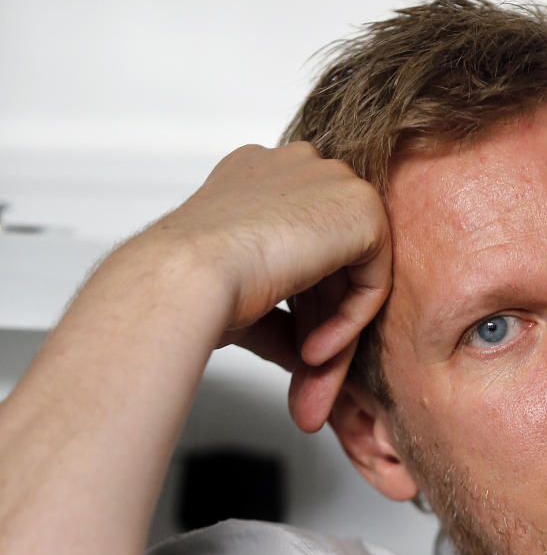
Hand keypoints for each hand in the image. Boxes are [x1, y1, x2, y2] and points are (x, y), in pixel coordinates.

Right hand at [0, 142, 390, 554]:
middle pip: (340, 259)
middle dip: (330, 326)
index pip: (309, 247)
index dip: (307, 311)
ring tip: (308, 375)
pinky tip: (313, 354)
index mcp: (253, 187)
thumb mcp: (235, 303)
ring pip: (360, 267)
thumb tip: (290, 342)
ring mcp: (315, 183)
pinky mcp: (345, 203)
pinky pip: (374, 266)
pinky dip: (350, 315)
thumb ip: (272, 300)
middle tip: (312, 381)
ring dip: (337, 329)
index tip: (299, 358)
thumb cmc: (177, 309)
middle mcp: (285, 174)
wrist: (164, 299)